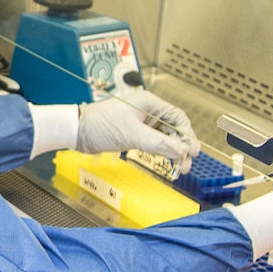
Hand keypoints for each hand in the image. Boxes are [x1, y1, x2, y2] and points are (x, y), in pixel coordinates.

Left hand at [77, 93, 196, 170]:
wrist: (79, 131)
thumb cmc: (100, 125)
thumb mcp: (132, 135)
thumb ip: (158, 143)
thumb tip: (180, 150)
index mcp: (149, 103)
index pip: (177, 117)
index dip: (188, 134)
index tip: (193, 150)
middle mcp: (148, 111)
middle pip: (174, 129)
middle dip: (182, 146)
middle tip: (187, 164)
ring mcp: (142, 123)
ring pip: (165, 137)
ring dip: (173, 152)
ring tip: (180, 168)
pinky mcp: (135, 133)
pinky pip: (155, 142)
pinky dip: (162, 152)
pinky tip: (168, 162)